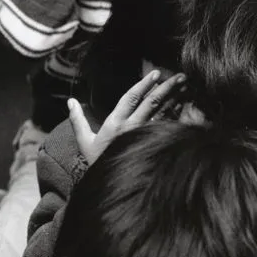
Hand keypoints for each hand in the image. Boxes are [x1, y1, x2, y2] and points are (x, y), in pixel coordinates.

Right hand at [68, 70, 185, 165]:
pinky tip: (186, 105)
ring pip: (163, 112)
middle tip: (179, 75)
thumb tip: (70, 101)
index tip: (155, 73)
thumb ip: (77, 120)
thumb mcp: (84, 141)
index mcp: (116, 123)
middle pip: (152, 102)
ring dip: (176, 98)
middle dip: (166, 87)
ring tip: (186, 85)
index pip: (131, 98)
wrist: (112, 183)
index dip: (143, 84)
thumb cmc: (97, 161)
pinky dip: (177, 114)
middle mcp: (133, 127)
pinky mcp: (154, 143)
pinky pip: (168, 126)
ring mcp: (145, 136)